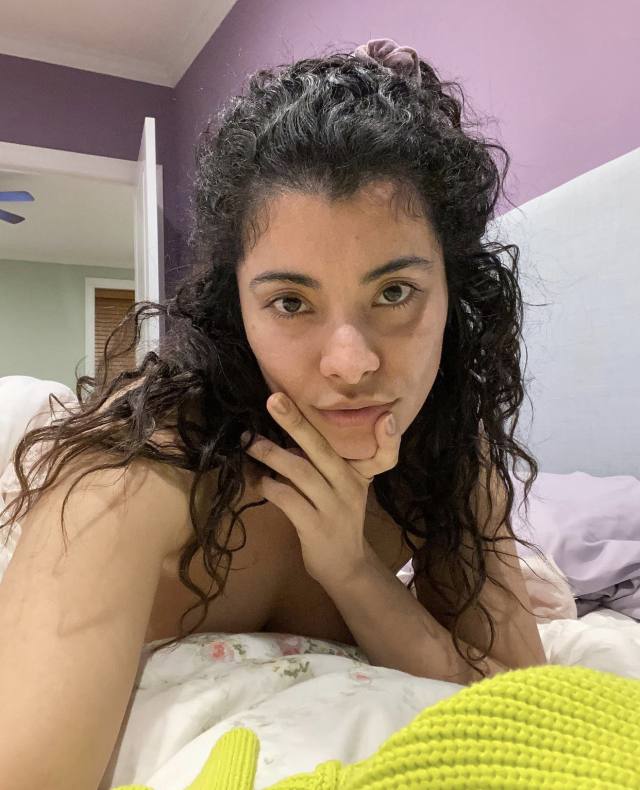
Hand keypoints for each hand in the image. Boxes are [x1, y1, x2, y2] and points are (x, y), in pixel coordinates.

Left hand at [241, 394, 400, 587]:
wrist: (345, 567)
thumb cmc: (339, 519)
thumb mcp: (344, 488)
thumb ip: (324, 464)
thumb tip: (288, 435)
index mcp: (359, 474)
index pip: (384, 454)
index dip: (389, 438)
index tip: (385, 417)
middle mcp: (350, 487)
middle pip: (324, 449)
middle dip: (297, 422)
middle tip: (274, 400)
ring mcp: (333, 508)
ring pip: (300, 472)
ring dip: (270, 453)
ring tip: (248, 441)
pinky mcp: (315, 527)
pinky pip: (287, 499)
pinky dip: (266, 485)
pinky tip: (253, 478)